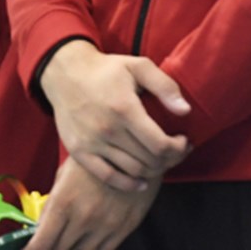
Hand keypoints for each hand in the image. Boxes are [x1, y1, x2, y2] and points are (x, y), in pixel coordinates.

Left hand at [25, 159, 159, 249]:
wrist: (135, 151)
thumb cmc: (94, 159)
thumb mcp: (64, 174)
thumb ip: (51, 202)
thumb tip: (40, 227)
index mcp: (63, 202)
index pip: (42, 241)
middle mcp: (83, 218)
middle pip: (60, 249)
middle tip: (46, 245)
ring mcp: (104, 226)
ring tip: (65, 244)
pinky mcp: (124, 228)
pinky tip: (84, 246)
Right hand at [40, 42, 190, 189]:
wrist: (64, 73)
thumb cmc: (105, 70)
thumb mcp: (138, 66)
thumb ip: (165, 87)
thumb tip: (185, 111)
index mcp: (124, 108)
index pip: (160, 145)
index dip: (178, 148)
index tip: (183, 141)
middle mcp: (107, 129)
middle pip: (149, 161)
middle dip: (170, 159)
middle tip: (175, 151)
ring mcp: (91, 142)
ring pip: (133, 170)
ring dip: (153, 170)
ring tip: (159, 160)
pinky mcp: (79, 151)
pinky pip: (107, 177)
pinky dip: (128, 184)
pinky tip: (140, 181)